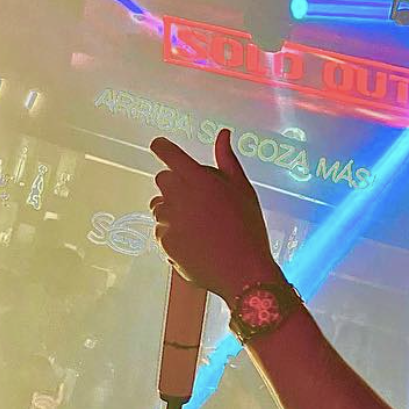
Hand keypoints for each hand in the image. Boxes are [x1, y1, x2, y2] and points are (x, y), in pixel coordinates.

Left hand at [150, 131, 282, 304]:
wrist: (243, 273)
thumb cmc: (248, 230)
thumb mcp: (243, 190)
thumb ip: (227, 161)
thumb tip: (222, 135)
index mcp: (197, 178)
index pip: (166, 152)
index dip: (162, 148)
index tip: (162, 148)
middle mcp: (177, 196)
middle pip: (162, 180)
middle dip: (175, 185)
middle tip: (198, 200)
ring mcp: (168, 221)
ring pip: (160, 206)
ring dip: (172, 210)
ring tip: (198, 226)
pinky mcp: (164, 242)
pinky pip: (162, 231)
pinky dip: (174, 234)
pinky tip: (196, 243)